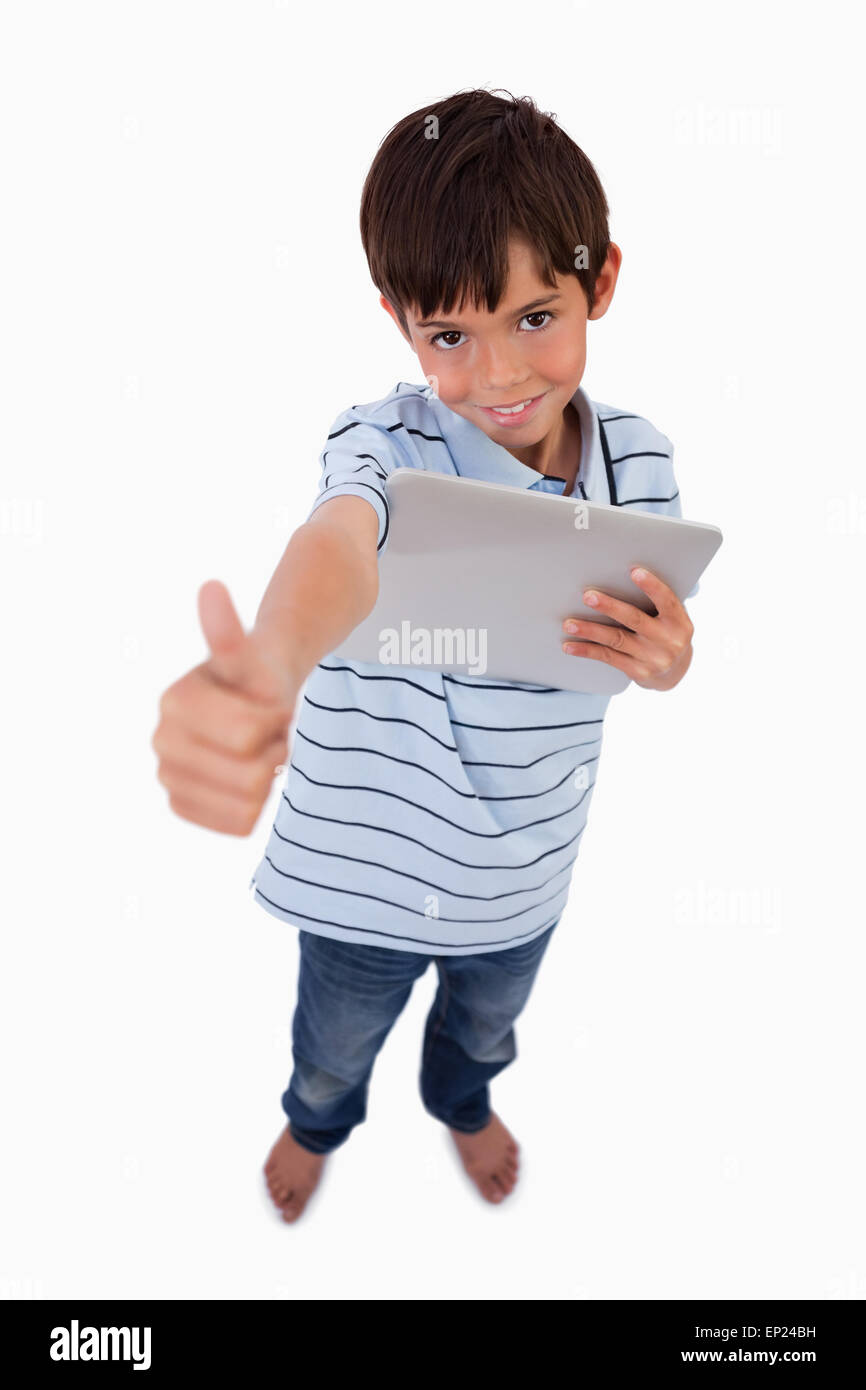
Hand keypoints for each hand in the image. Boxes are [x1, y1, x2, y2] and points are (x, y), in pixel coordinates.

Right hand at [151, 580, 299, 834]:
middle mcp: (161, 740)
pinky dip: (257, 805)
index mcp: (174, 701)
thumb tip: (211, 587)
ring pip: (250, 804)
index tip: (269, 702)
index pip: (248, 737)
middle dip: (274, 749)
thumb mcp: (252, 653)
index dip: (275, 721)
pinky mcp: (181, 804)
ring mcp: (168, 775)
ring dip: (269, 776)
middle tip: (268, 729)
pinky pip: (239, 825)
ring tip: (259, 750)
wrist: (254, 696)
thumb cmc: (256, 674)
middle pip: (251, 775)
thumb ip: (229, 632)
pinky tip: (248, 778)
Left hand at [561, 566, 693, 690]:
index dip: (651, 586)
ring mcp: (653, 658)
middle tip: (588, 597)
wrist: (675, 673)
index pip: (667, 601)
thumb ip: (655, 603)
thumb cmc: (666, 634)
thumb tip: (620, 578)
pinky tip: (569, 646)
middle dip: (610, 607)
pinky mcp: (638, 672)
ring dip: (590, 630)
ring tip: (569, 624)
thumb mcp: (671, 618)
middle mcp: (668, 641)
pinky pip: (608, 657)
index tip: (634, 572)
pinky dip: (587, 650)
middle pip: (635, 619)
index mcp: (679, 622)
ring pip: (616, 639)